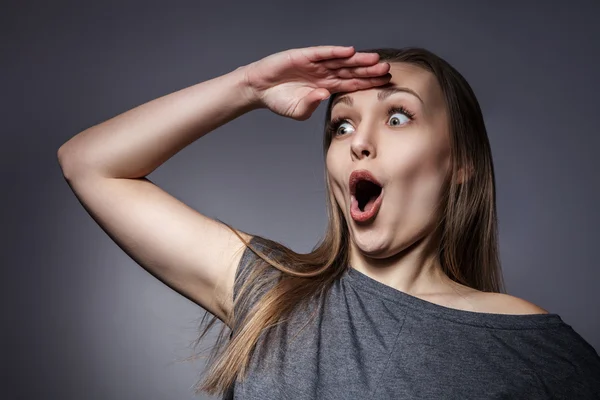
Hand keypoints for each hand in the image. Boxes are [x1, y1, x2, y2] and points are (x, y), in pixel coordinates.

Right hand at [240, 46, 391, 120]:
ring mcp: (315, 64)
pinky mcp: (303, 56)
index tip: (385, 84)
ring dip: (358, 60)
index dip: (368, 84)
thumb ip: (310, 105)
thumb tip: (323, 96)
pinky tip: (349, 52)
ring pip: (341, 61)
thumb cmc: (279, 100)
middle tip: (387, 70)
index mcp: (326, 87)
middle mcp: (324, 74)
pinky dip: (335, 52)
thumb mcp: (298, 110)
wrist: (259, 89)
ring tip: (375, 60)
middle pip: (351, 72)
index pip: (352, 85)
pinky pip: (322, 53)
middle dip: (369, 71)